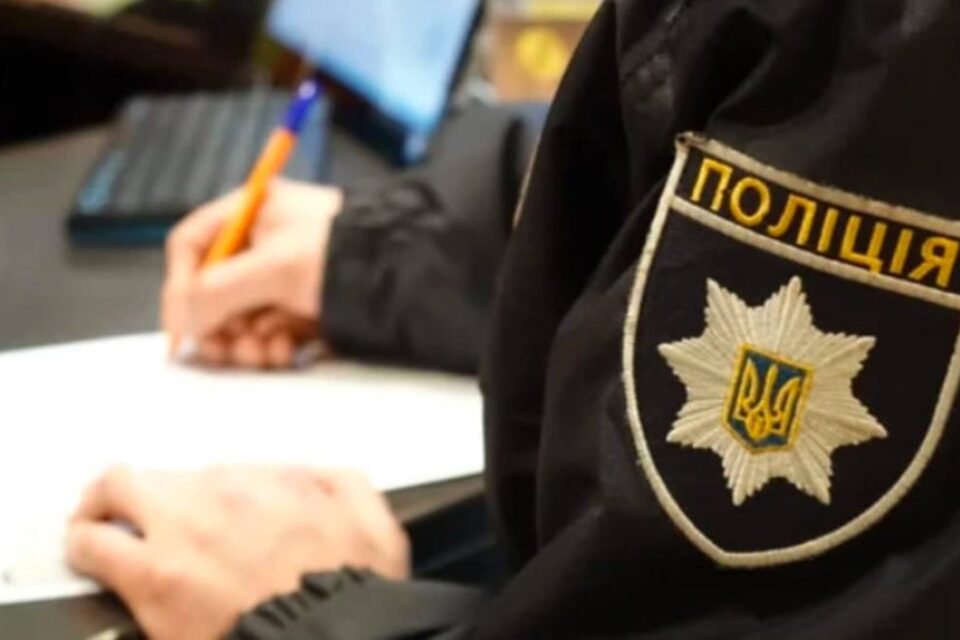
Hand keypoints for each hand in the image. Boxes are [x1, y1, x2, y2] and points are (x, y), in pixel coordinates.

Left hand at [67, 467, 409, 639]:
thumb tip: (322, 474)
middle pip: (163, 473)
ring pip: (119, 490)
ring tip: (96, 518)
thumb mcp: (376, 527)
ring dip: (105, 502)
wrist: (330, 639)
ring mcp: (184, 534)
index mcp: (274, 484)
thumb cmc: (351, 593)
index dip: (213, 497)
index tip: (211, 517)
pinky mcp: (153, 580)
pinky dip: (85, 541)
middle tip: (132, 503)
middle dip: (144, 488)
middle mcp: (224, 497)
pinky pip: (95, 544)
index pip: (223, 473)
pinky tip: (87, 547)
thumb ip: (346, 484)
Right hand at [163, 180, 342, 367]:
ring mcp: (284, 277)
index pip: (192, 244)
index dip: (179, 284)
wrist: (403, 275)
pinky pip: (271, 331)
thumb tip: (184, 322)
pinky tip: (284, 352)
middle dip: (217, 324)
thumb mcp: (274, 267)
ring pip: (241, 317)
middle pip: (214, 289)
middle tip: (224, 350)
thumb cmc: (341, 253)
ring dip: (243, 342)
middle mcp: (263, 244)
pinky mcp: (304, 307)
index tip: (181, 326)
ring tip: (261, 352)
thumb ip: (218, 291)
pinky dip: (271, 347)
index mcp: (251, 212)